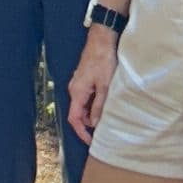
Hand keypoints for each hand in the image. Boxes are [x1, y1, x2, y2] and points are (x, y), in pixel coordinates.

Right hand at [68, 23, 117, 139]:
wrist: (101, 40)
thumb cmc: (103, 61)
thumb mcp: (105, 86)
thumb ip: (99, 106)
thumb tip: (95, 123)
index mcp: (77, 92)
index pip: (74, 119)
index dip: (81, 132)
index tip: (90, 142)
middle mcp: (74, 89)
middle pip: (78, 113)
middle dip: (89, 124)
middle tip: (104, 130)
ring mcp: (78, 84)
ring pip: (83, 105)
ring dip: (93, 113)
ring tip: (108, 116)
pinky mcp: (84, 79)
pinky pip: (86, 97)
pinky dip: (94, 104)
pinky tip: (106, 103)